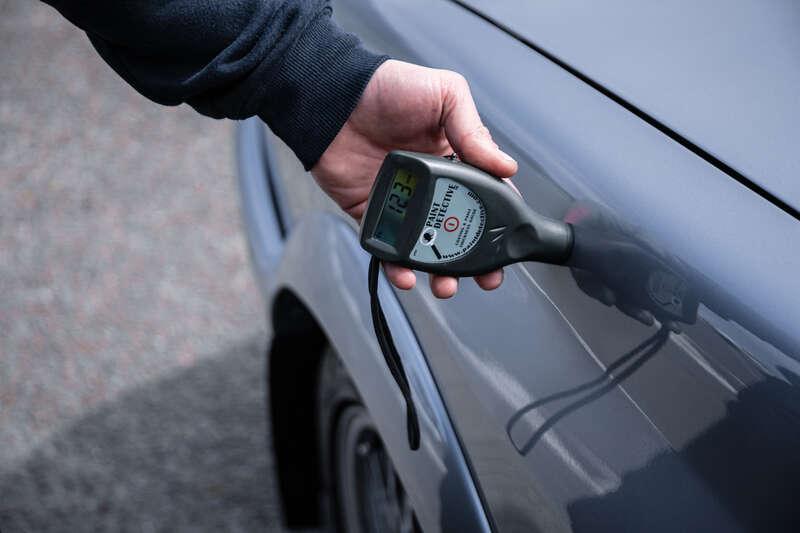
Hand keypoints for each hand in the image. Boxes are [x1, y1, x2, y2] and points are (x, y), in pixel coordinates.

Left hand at [311, 60, 517, 297]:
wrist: (332, 99)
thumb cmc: (385, 87)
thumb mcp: (444, 94)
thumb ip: (474, 131)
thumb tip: (507, 166)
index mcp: (454, 156)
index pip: (485, 195)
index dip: (500, 221)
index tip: (509, 243)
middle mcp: (431, 184)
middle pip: (458, 230)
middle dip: (474, 260)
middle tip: (484, 279)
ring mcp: (402, 202)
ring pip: (427, 245)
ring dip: (439, 271)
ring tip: (446, 286)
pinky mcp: (373, 214)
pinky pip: (389, 247)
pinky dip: (398, 266)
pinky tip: (407, 274)